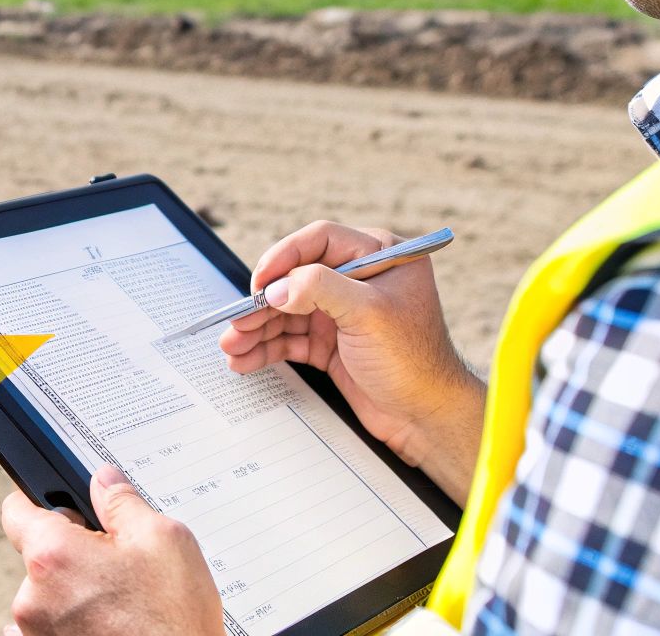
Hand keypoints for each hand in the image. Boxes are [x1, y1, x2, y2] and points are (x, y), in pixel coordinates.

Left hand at [0, 465, 223, 635]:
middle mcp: (32, 597)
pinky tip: (109, 624)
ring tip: (122, 601)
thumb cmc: (172, 622)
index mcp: (53, 555)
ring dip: (76, 591)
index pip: (16, 509)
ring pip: (49, 592)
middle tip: (117, 564)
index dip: (45, 503)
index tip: (66, 510)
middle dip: (74, 553)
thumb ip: (123, 502)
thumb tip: (103, 480)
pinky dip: (74, 622)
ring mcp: (36, 631)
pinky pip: (50, 626)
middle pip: (39, 554)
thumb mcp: (164, 541)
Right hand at [218, 221, 483, 498]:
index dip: (284, 257)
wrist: (428, 419)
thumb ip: (320, 289)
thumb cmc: (415, 361)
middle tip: (237, 321)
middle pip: (295, 278)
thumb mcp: (369, 313)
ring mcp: (342, 312)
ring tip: (231, 347)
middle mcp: (358, 280)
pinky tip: (245, 360)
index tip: (260, 282)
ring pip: (287, 311)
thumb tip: (277, 287)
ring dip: (257, 328)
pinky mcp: (331, 343)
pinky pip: (290, 339)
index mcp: (379, 256)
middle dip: (263, 302)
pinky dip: (267, 348)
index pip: (320, 240)